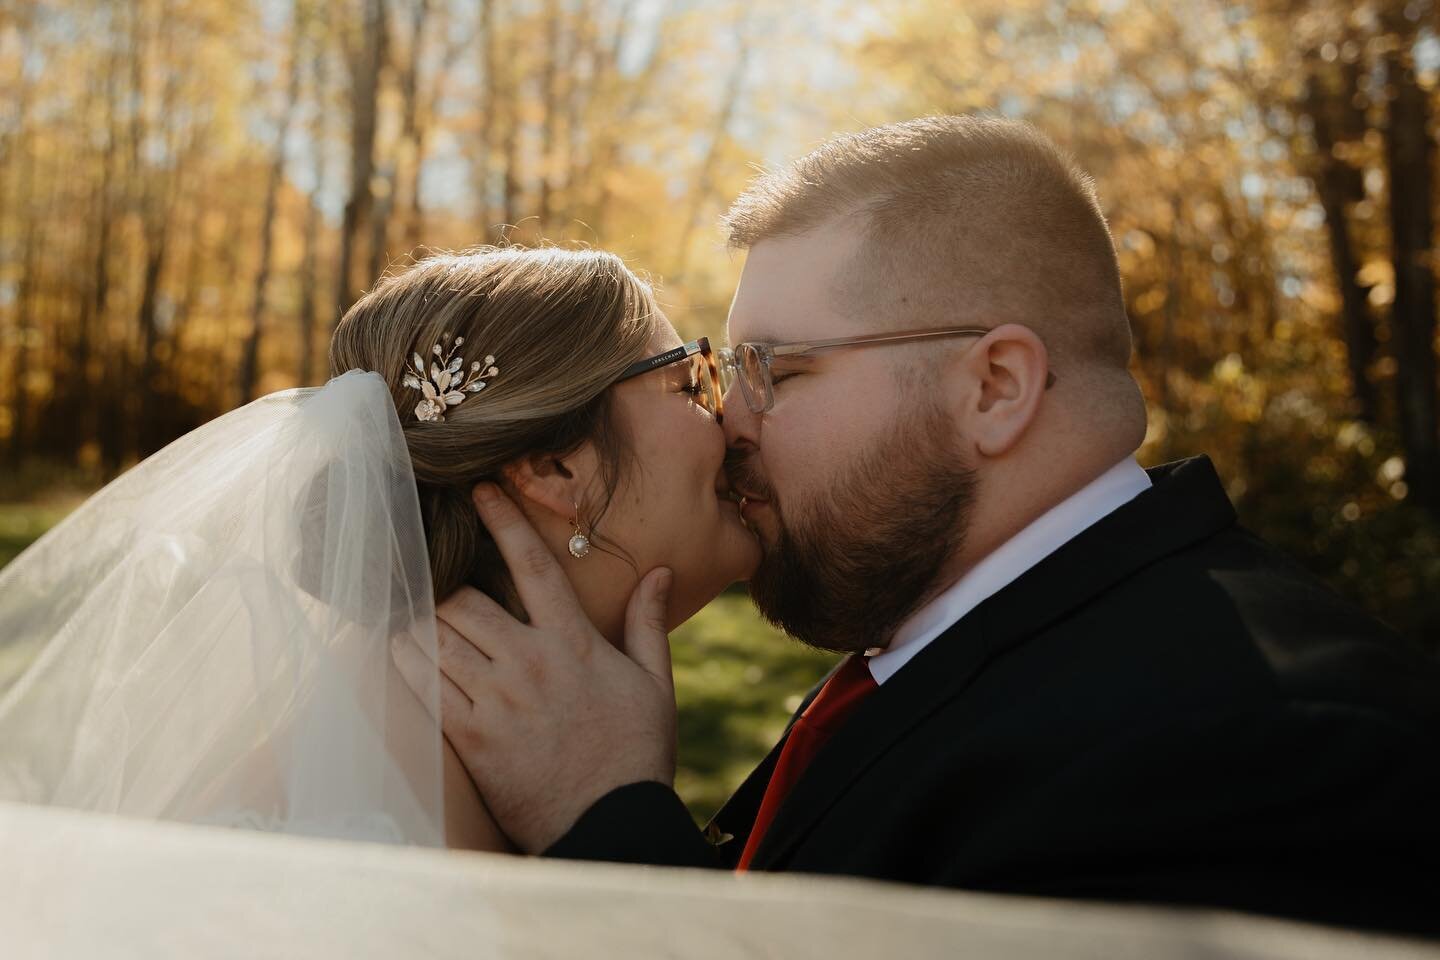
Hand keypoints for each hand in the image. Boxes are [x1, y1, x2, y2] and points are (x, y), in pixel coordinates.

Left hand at [392, 482, 676, 853]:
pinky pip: (425, 688)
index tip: (479, 492)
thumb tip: (659, 572)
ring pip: (437, 639)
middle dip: (441, 579)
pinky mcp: (473, 738)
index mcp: (574, 643)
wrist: (611, 824)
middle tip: (424, 563)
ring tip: (401, 600)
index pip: (533, 567)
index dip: (504, 522)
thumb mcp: (654, 684)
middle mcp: (530, 662)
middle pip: (465, 600)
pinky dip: (405, 662)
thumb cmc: (636, 753)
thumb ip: (647, 623)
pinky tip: (394, 646)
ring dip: (416, 617)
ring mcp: (497, 701)